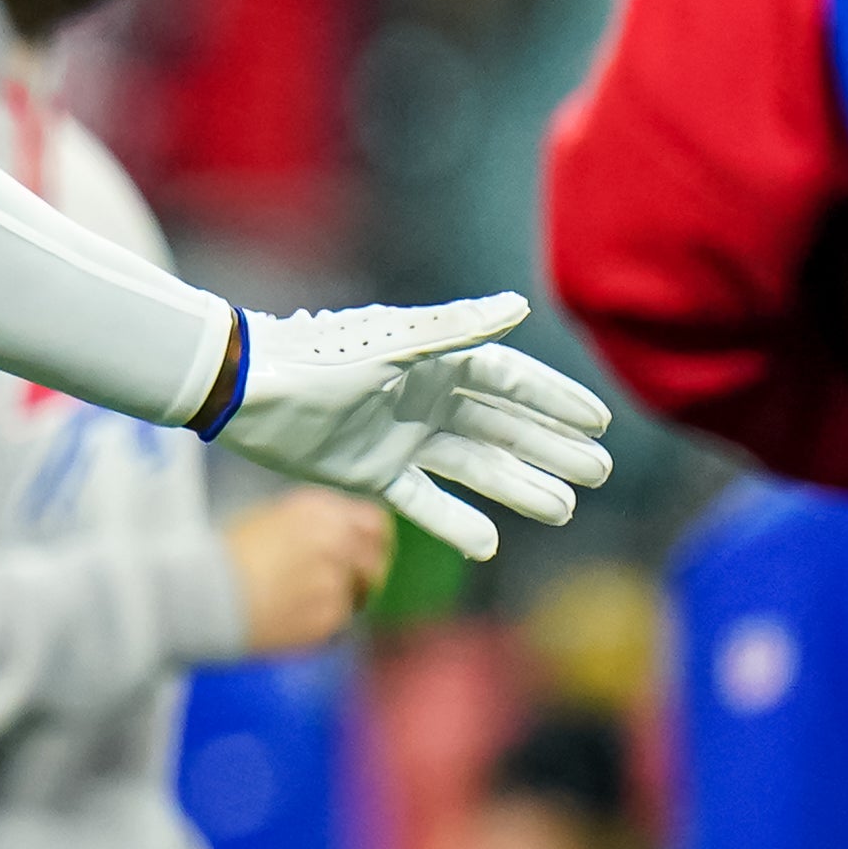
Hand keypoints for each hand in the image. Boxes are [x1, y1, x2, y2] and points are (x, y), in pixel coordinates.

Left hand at [208, 295, 612, 560]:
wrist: (246, 388)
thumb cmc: (319, 356)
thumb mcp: (394, 344)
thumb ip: (457, 330)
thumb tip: (520, 306)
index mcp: (434, 362)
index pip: (511, 382)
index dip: (555, 401)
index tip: (601, 423)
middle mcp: (425, 400)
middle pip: (503, 427)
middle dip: (550, 447)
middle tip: (599, 472)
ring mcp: (402, 438)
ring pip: (475, 466)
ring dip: (518, 486)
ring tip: (564, 508)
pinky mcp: (373, 472)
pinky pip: (426, 501)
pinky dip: (457, 521)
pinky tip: (491, 543)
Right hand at [221, 489, 394, 656]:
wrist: (206, 594)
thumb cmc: (224, 550)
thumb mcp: (269, 517)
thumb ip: (312, 524)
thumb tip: (331, 536)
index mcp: (320, 510)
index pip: (375, 522)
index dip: (370, 536)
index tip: (361, 547)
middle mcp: (339, 542)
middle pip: (375, 560)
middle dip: (362, 570)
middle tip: (338, 580)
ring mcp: (338, 584)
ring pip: (358, 593)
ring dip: (341, 595)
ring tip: (304, 599)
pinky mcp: (331, 620)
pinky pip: (340, 620)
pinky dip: (324, 619)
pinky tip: (293, 614)